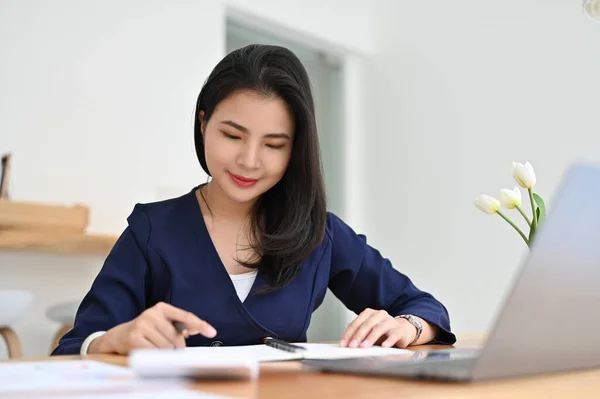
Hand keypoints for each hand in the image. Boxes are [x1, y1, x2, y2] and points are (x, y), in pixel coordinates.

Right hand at [89, 302, 216, 354]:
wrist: (119, 336)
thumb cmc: (146, 331)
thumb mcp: (162, 324)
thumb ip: (179, 326)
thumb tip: (195, 329)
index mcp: (162, 308)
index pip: (185, 316)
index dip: (200, 324)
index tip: (212, 332)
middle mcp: (152, 314)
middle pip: (177, 338)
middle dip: (176, 348)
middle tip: (167, 348)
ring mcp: (142, 325)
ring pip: (166, 347)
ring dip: (165, 354)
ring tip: (155, 348)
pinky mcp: (135, 338)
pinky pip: (154, 353)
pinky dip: (155, 357)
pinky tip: (148, 351)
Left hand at [339, 308, 416, 348]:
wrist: (403, 330)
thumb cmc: (383, 332)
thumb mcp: (369, 333)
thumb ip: (359, 336)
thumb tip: (346, 346)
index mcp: (369, 314)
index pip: (356, 323)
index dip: (348, 334)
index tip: (343, 344)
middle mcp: (379, 315)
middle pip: (367, 324)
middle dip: (358, 336)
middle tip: (352, 346)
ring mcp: (390, 321)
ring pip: (379, 328)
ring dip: (370, 338)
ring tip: (364, 347)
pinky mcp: (400, 329)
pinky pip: (394, 334)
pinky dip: (389, 340)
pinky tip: (384, 346)